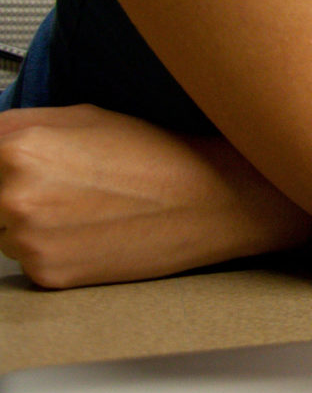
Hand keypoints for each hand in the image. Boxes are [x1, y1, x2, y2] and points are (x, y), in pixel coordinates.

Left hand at [0, 105, 311, 286]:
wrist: (210, 201)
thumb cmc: (155, 155)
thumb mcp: (81, 117)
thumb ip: (16, 128)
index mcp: (17, 149)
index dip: (1, 165)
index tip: (14, 172)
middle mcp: (14, 197)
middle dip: (10, 194)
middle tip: (63, 188)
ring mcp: (28, 241)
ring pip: (1, 233)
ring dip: (25, 224)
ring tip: (82, 208)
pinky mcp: (48, 276)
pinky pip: (28, 262)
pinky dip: (52, 250)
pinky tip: (91, 232)